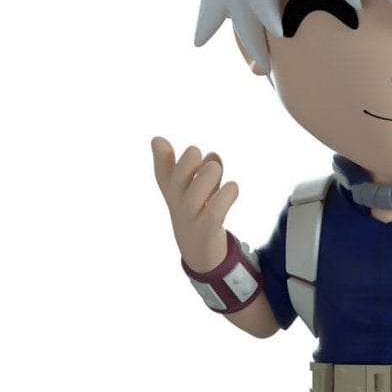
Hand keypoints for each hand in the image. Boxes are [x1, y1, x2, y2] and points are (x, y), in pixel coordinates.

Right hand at [151, 136, 238, 272]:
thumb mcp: (195, 188)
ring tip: (215, 167)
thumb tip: (213, 154)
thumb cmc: (198, 212)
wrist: (200, 251)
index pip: (161, 173)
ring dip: (206, 176)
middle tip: (197, 152)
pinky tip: (232, 187)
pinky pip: (214, 213)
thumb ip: (202, 168)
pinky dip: (225, 196)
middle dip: (187, 163)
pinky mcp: (208, 230)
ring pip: (195, 195)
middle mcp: (178, 204)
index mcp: (173, 191)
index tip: (159, 139)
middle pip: (176, 181)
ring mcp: (191, 218)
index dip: (160, 156)